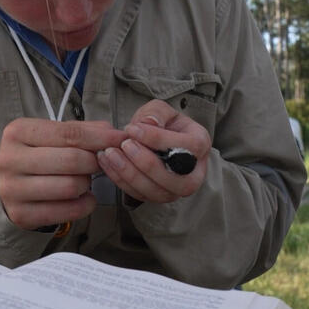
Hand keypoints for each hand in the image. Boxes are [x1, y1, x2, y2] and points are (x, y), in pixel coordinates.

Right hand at [0, 118, 126, 229]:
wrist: (9, 186)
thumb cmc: (37, 156)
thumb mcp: (52, 135)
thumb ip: (81, 131)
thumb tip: (113, 133)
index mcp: (18, 132)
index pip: (68, 133)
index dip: (100, 137)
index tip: (121, 139)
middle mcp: (10, 159)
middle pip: (71, 160)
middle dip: (94, 162)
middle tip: (100, 163)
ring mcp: (12, 189)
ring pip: (70, 186)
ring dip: (87, 184)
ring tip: (84, 180)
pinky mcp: (21, 214)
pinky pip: (68, 211)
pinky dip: (85, 204)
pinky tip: (83, 197)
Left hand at [96, 99, 210, 203]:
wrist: (156, 142)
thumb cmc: (162, 124)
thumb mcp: (161, 110)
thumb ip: (156, 112)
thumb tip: (149, 123)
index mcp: (200, 144)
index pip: (184, 147)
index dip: (157, 139)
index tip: (132, 129)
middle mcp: (194, 173)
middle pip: (173, 177)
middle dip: (145, 162)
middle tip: (123, 145)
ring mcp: (176, 189)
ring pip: (156, 191)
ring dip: (130, 173)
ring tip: (110, 154)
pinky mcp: (158, 197)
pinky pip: (139, 195)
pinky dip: (121, 180)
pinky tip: (107, 163)